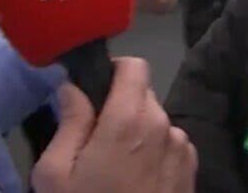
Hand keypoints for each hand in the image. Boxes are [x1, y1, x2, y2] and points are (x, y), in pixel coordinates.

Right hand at [31, 58, 196, 192]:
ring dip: (138, 134)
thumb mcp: (56, 175)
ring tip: (116, 169)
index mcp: (130, 119)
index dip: (113, 72)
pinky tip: (136, 183)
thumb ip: (69, 123)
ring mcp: (183, 151)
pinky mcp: (191, 173)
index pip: (134, 67)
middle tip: (95, 140)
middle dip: (120, 108)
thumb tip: (74, 88)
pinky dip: (154, 155)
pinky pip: (170, 148)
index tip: (94, 93)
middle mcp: (164, 126)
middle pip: (143, 96)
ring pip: (157, 123)